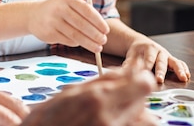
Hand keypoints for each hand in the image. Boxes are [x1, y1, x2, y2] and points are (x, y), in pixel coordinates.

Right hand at [21, 65, 157, 125]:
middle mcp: (108, 119)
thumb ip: (98, 83)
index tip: (136, 79)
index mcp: (96, 99)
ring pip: (146, 121)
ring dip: (138, 114)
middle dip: (137, 97)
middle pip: (144, 103)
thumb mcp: (69, 93)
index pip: (141, 85)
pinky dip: (130, 122)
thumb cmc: (47, 119)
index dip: (140, 80)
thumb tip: (124, 72)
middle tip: (123, 96)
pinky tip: (114, 119)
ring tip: (120, 111)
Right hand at [27, 0, 108, 52]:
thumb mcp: (68, 3)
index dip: (98, 21)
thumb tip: (102, 28)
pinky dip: (77, 43)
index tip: (106, 30)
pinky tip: (81, 44)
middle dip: (95, 34)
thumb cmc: (57, 9)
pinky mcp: (48, 33)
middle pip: (81, 24)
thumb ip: (83, 11)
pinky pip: (67, 40)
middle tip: (104, 41)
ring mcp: (52, 21)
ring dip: (88, 43)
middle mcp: (58, 8)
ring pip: (75, 35)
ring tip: (98, 47)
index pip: (86, 10)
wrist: (33, 15)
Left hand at [121, 38, 190, 82]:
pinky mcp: (172, 60)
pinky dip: (184, 69)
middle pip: (161, 62)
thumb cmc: (137, 51)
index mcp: (149, 49)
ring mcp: (167, 56)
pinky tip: (187, 76)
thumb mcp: (131, 54)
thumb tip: (125, 70)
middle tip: (159, 79)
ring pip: (174, 62)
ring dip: (179, 70)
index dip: (147, 67)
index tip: (145, 74)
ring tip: (183, 78)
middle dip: (160, 71)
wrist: (142, 43)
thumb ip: (129, 62)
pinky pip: (180, 63)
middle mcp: (160, 51)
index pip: (148, 59)